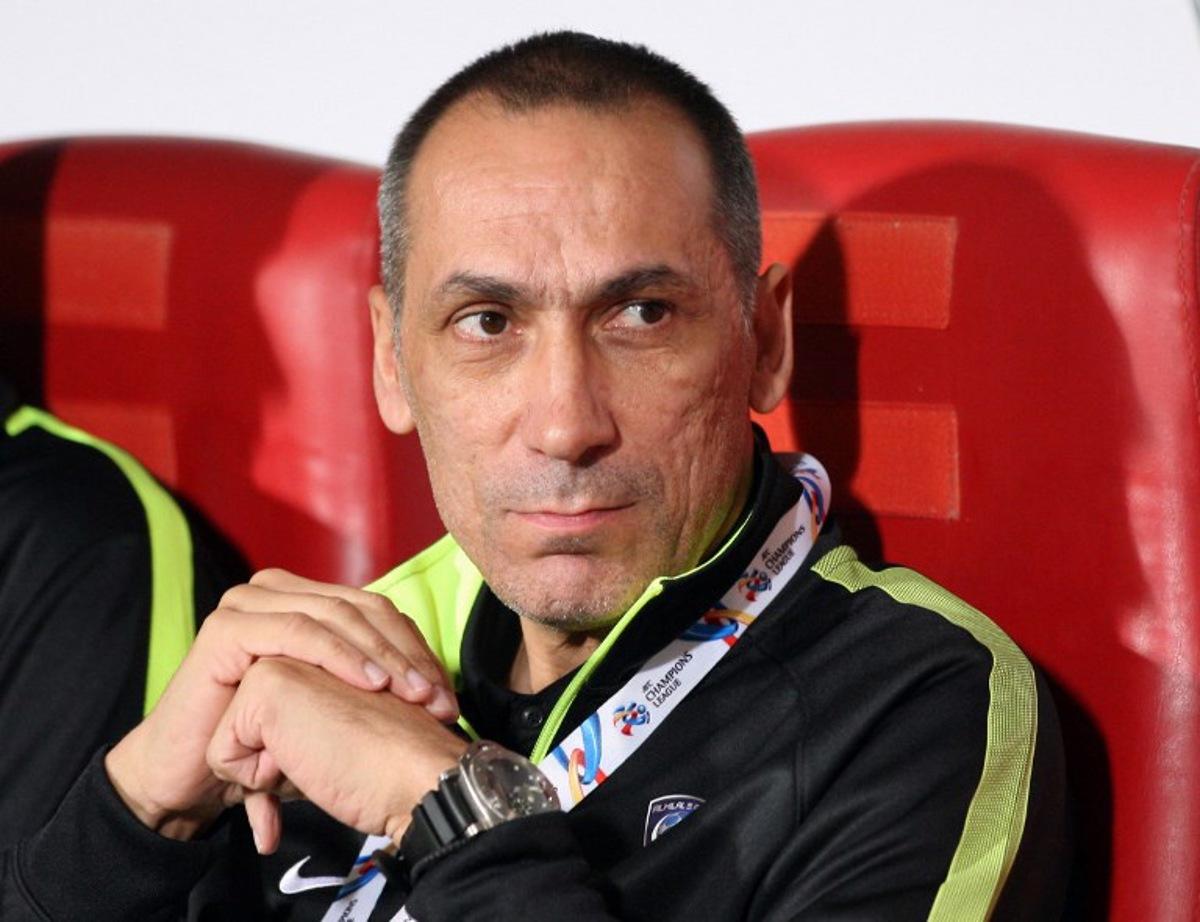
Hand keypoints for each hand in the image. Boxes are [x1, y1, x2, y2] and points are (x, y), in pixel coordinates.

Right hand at [105, 569, 457, 839]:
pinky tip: (372, 683)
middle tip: (439, 698)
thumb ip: (373, 685)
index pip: (378, 610)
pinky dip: (341, 655)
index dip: (417, 649)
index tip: (447, 695)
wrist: (192, 775)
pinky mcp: (228, 627)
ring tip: (413, 693)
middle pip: (364, 608)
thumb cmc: (266, 744)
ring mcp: (249, 604)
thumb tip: (441, 690)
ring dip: (383, 654)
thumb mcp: (330, 709)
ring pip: (337, 614)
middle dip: (408, 653)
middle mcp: (277, 592)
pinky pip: (299, 631)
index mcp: (304, 601)